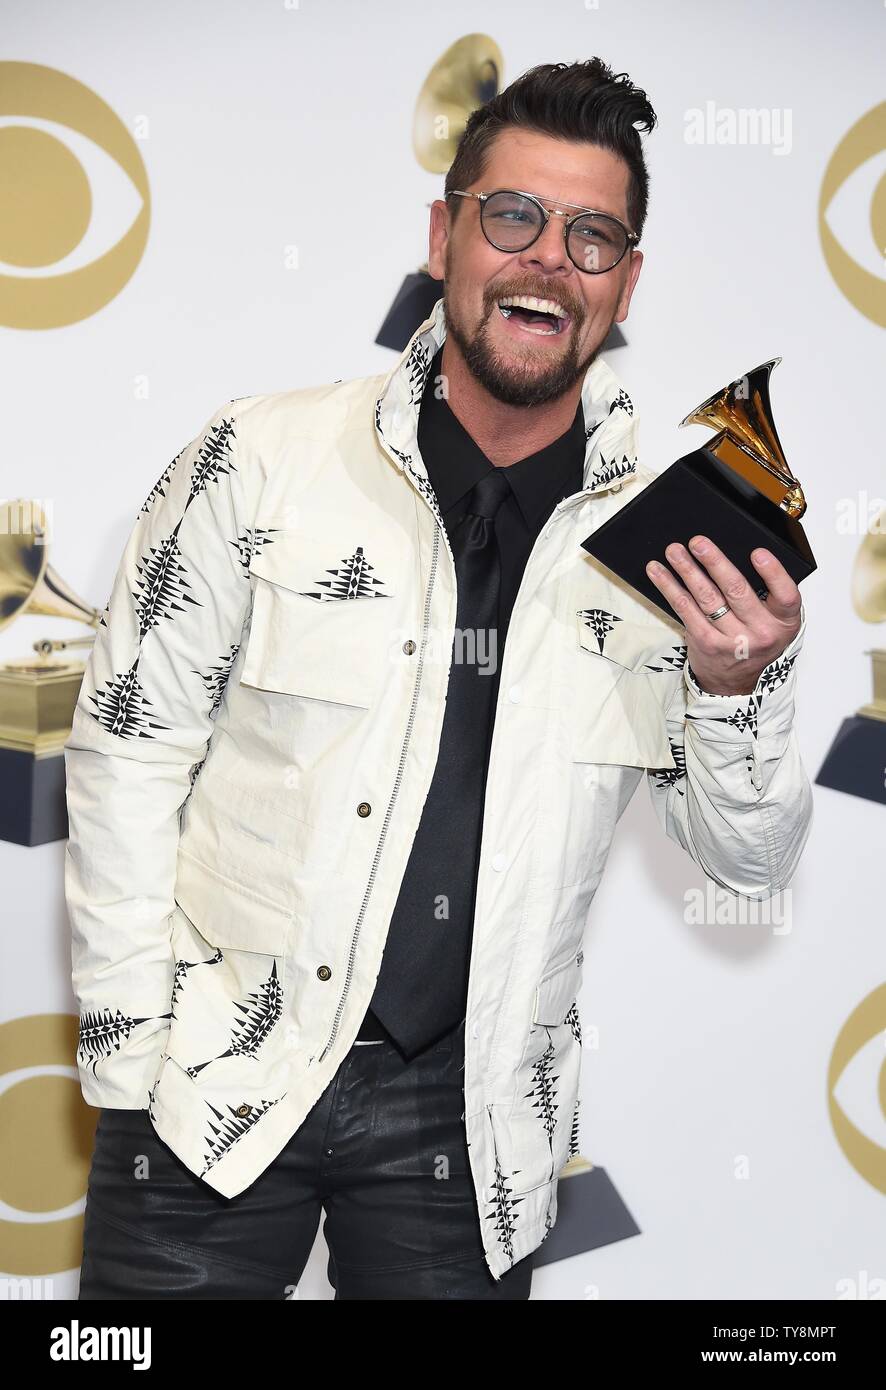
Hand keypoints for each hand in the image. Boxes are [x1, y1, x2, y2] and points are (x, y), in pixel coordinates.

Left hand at [645, 536, 801, 695]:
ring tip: (674, 551)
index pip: (785, 596)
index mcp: (784, 622)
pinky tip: (660, 573)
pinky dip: (670, 588)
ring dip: (688, 570)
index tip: (757, 553)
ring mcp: (732, 640)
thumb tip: (738, 554)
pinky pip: (685, 609)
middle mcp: (761, 632)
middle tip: (699, 542)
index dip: (773, 573)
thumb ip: (768, 595)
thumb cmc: (756, 642)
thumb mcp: (775, 622)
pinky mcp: (705, 643)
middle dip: (715, 562)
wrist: (736, 683)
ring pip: (707, 597)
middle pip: (737, 591)